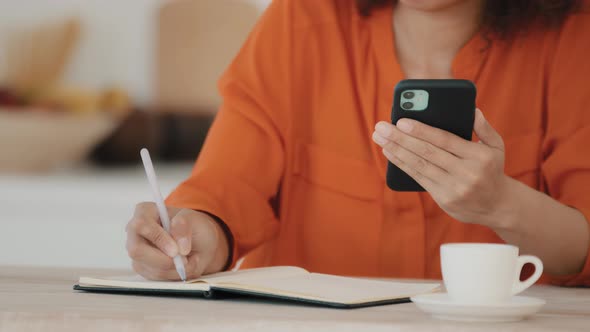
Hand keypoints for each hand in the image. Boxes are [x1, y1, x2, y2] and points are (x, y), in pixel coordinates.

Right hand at [125, 202, 229, 279]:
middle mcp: (135, 232)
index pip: (142, 225)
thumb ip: (184, 227)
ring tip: (190, 259)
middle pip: (137, 251)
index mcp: (144, 212)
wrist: (200, 242)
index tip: (176, 250)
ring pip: (148, 268)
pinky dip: (174, 274)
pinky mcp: (143, 267)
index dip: (158, 239)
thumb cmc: (193, 226)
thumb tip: (180, 247)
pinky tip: (183, 265)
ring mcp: (137, 251)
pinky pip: (155, 277)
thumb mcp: (194, 220)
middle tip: (184, 261)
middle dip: (163, 260)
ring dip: (174, 269)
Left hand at [372, 109, 515, 227]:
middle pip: (427, 152)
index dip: (421, 131)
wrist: (497, 206)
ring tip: (380, 138)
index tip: (401, 121)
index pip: (444, 140)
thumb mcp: (496, 147)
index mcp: (478, 156)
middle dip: (400, 138)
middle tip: (381, 127)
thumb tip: (472, 110)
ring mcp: (454, 187)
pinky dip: (402, 165)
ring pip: (419, 166)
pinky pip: (419, 178)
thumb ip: (484, 128)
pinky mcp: (444, 199)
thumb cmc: (491, 169)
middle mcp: (466, 172)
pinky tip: (389, 153)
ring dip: (396, 151)